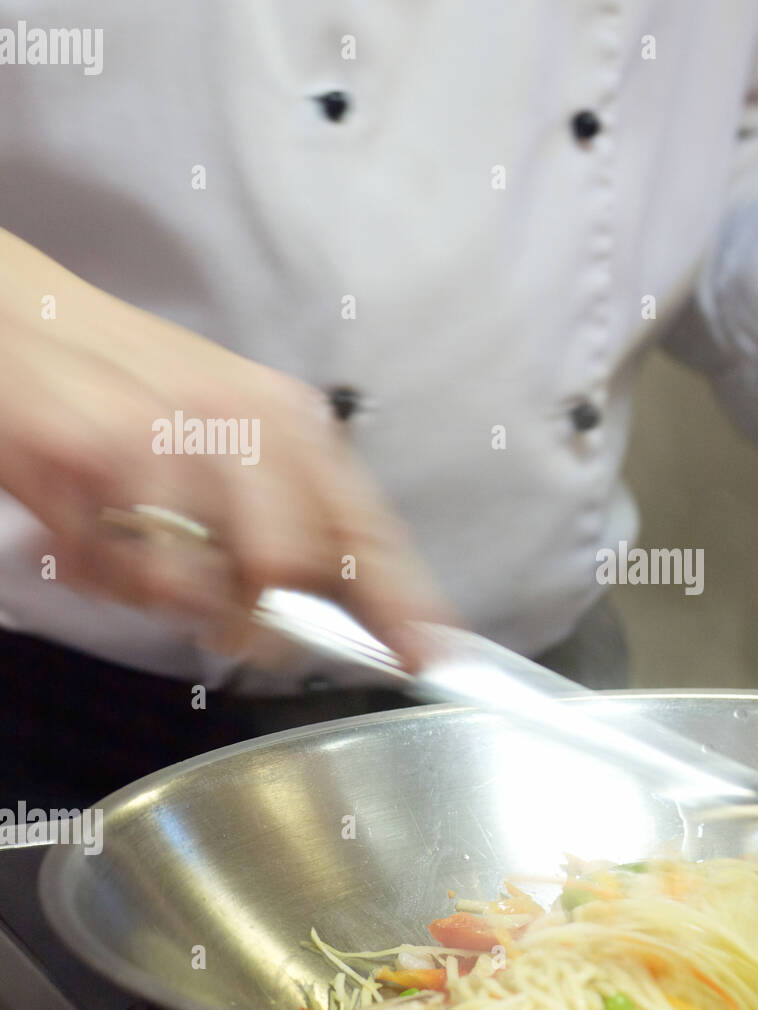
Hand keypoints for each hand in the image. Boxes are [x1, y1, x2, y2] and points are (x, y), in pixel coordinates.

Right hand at [0, 228, 445, 666]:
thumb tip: (348, 607)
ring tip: (145, 562)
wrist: (17, 317)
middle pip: (291, 566)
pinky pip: (119, 571)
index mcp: (290, 420)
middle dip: (266, 616)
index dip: (403, 601)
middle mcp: (239, 425)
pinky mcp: (81, 461)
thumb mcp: (237, 426)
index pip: (367, 525)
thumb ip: (294, 507)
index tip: (429, 656)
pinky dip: (107, 579)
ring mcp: (159, 440)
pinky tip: (90, 538)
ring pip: (202, 583)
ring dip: (176, 601)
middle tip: (237, 622)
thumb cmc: (134, 381)